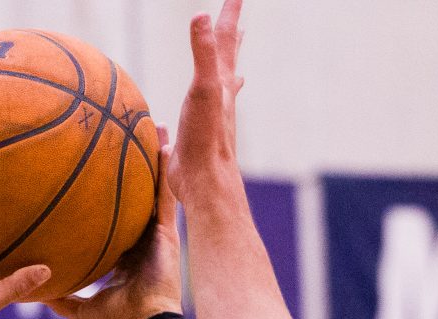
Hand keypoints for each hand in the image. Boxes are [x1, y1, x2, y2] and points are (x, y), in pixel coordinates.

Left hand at [47, 136, 182, 318]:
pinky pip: (166, 195)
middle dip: (136, 167)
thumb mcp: (81, 310)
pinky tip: (165, 144)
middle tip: (129, 137)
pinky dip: (166, 171)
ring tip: (154, 127)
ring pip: (155, 188)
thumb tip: (35, 294)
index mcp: (125, 254)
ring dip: (155, 158)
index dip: (112, 197)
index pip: (117, 218)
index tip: (101, 175)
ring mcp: (157, 234)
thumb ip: (62, 299)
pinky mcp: (169, 232)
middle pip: (138, 195)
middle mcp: (142, 239)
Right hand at [176, 0, 247, 179]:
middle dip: (232, 39)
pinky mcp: (199, 134)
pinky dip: (204, 104)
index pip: (226, 38)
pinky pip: (202, 112)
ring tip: (232, 65)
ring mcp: (212, 116)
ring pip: (221, 87)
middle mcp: (221, 97)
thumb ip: (203, 53)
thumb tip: (201, 16)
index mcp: (221, 82)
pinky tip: (202, 109)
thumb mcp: (203, 89)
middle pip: (229, 61)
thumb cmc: (206, 139)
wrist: (206, 183)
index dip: (230, 13)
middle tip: (239, 23)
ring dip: (226, 72)